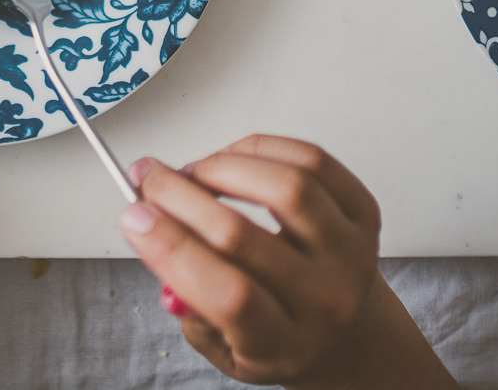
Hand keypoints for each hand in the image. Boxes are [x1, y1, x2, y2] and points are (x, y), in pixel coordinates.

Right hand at [118, 135, 455, 389]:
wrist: (344, 330)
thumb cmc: (279, 334)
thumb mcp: (226, 349)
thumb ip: (189, 305)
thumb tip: (150, 236)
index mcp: (288, 343)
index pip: (228, 295)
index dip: (172, 249)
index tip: (133, 217)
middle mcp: (327, 298)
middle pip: (242, 235)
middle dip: (178, 198)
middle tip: (146, 179)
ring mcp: (351, 251)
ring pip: (284, 186)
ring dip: (222, 166)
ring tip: (194, 172)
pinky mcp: (365, 212)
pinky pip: (313, 160)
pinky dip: (261, 148)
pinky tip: (233, 157)